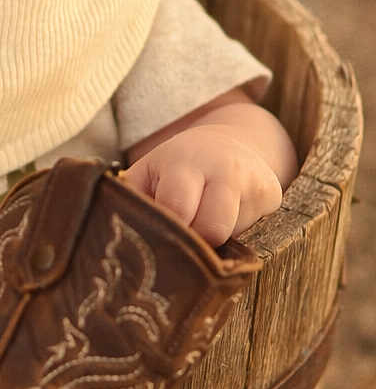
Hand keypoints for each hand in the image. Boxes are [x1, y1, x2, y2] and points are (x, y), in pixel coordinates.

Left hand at [121, 123, 282, 245]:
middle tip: (183, 237)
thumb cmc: (174, 168)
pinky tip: (226, 219)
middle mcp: (226, 168)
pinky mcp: (274, 196)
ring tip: (203, 222)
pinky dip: (236, 237)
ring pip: (235, 238)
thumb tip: (114, 234)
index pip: (178, 210)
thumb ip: (132, 202)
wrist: (225, 145)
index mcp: (185, 162)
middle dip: (195, 243)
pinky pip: (254, 235)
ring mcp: (255, 182)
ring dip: (216, 242)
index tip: (160, 235)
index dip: (167, 231)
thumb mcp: (146, 175)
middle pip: (213, 230)